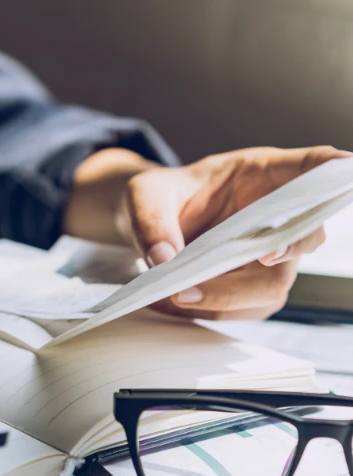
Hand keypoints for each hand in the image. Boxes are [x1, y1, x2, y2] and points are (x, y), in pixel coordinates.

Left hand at [63, 145, 349, 319]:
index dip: (334, 170)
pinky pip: (247, 307)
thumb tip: (165, 259)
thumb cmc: (156, 199)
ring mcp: (269, 254)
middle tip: (255, 258)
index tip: (347, 170)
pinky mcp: (251, 286)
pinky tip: (174, 301)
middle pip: (303, 236)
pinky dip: (212, 309)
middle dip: (282, 251)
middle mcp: (276, 215)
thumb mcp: (143, 196)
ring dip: (230, 295)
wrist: (147, 227)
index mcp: (262, 173)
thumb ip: (151, 221)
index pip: (313, 166)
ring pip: (274, 284)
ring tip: (178, 294)